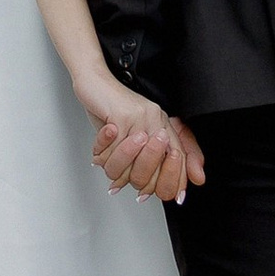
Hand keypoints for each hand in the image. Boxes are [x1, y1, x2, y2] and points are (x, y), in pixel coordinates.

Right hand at [79, 78, 205, 204]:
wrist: (96, 81)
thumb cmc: (112, 108)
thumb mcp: (133, 135)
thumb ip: (147, 160)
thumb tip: (156, 190)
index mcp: (163, 127)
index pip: (178, 164)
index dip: (170, 184)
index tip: (154, 194)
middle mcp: (156, 123)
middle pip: (150, 174)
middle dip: (130, 176)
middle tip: (120, 171)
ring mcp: (141, 119)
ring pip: (127, 166)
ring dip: (113, 162)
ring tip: (108, 153)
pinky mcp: (122, 116)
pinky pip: (112, 151)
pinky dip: (102, 150)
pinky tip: (103, 140)